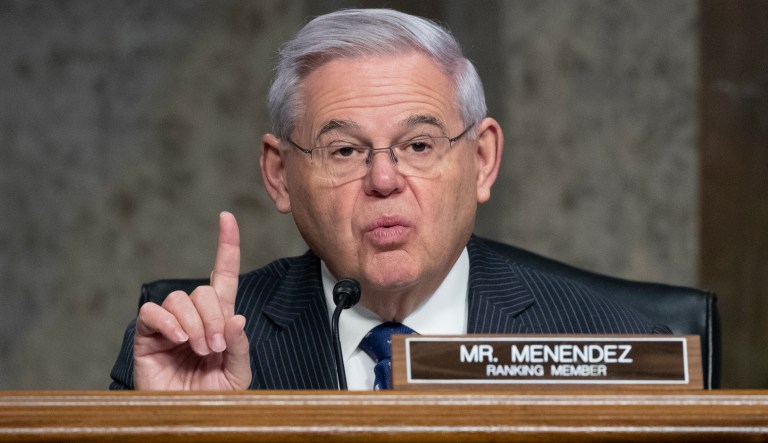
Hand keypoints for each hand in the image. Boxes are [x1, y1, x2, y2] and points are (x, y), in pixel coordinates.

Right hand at [133, 212, 250, 389]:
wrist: (189, 420)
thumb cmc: (214, 399)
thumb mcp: (237, 374)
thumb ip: (239, 346)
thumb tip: (236, 317)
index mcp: (219, 320)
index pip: (223, 275)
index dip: (226, 246)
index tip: (227, 218)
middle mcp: (194, 317)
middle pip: (203, 291)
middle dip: (213, 316)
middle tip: (215, 347)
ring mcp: (169, 325)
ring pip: (179, 299)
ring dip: (194, 323)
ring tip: (199, 349)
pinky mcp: (147, 336)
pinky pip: (151, 312)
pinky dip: (166, 322)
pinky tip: (178, 339)